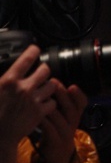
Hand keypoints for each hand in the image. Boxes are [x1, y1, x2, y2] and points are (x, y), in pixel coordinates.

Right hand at [0, 45, 55, 162]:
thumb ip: (2, 79)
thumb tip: (8, 75)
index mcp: (8, 81)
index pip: (27, 58)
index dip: (33, 51)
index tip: (35, 49)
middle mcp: (23, 88)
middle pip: (45, 69)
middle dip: (43, 69)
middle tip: (41, 72)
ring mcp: (33, 100)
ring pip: (52, 84)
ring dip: (48, 85)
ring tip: (43, 88)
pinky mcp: (40, 112)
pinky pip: (53, 102)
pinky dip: (49, 102)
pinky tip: (44, 103)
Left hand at [36, 79, 87, 162]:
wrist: (57, 154)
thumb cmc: (56, 130)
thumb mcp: (63, 116)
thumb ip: (60, 103)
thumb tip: (49, 83)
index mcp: (76, 114)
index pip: (82, 103)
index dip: (78, 95)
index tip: (72, 86)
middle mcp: (73, 123)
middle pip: (71, 108)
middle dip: (62, 95)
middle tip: (53, 84)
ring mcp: (65, 133)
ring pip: (59, 118)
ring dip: (50, 107)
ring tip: (40, 98)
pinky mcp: (55, 141)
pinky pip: (50, 130)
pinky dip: (43, 121)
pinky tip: (35, 115)